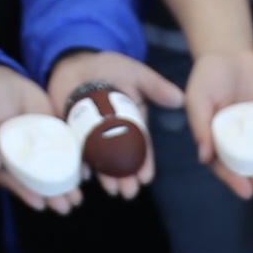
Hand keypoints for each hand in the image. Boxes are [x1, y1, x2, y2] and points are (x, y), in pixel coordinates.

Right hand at [0, 61, 85, 212]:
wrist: (1, 81)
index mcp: (1, 164)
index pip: (15, 183)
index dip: (27, 193)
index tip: (40, 204)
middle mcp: (22, 162)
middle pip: (38, 183)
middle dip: (53, 197)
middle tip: (66, 207)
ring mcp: (39, 149)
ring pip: (55, 171)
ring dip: (68, 186)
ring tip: (77, 198)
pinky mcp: (53, 136)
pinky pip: (67, 150)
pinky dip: (77, 162)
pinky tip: (86, 173)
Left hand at [49, 51, 184, 197]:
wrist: (75, 60)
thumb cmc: (108, 67)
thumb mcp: (135, 74)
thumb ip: (156, 86)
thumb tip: (180, 99)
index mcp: (132, 126)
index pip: (141, 149)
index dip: (144, 164)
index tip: (146, 177)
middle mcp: (113, 136)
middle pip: (122, 162)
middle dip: (127, 178)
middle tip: (129, 192)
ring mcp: (92, 138)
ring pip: (102, 163)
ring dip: (108, 178)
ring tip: (112, 189)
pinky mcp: (72, 135)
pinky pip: (76, 153)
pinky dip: (80, 165)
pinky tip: (85, 175)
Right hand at [186, 49, 252, 197]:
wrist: (230, 55)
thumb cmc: (208, 78)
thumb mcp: (197, 99)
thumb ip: (201, 126)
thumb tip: (204, 157)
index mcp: (216, 143)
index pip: (226, 168)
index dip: (235, 181)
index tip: (246, 191)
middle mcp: (238, 144)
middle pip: (250, 168)